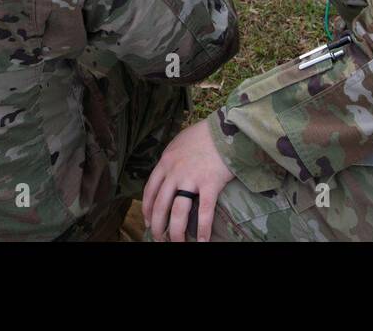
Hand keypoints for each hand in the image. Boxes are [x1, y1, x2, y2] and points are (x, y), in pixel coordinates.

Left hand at [142, 119, 233, 241]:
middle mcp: (174, 172)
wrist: (225, 129)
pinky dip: (202, 229)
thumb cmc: (204, 134)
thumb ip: (172, 157)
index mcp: (166, 162)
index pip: (150, 190)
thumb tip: (168, 169)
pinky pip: (204, 212)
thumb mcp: (179, 142)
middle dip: (158, 226)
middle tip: (160, 238)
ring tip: (177, 243)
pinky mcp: (210, 184)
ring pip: (178, 212)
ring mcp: (191, 179)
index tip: (148, 221)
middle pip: (160, 205)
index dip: (147, 209)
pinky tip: (202, 241)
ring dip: (176, 232)